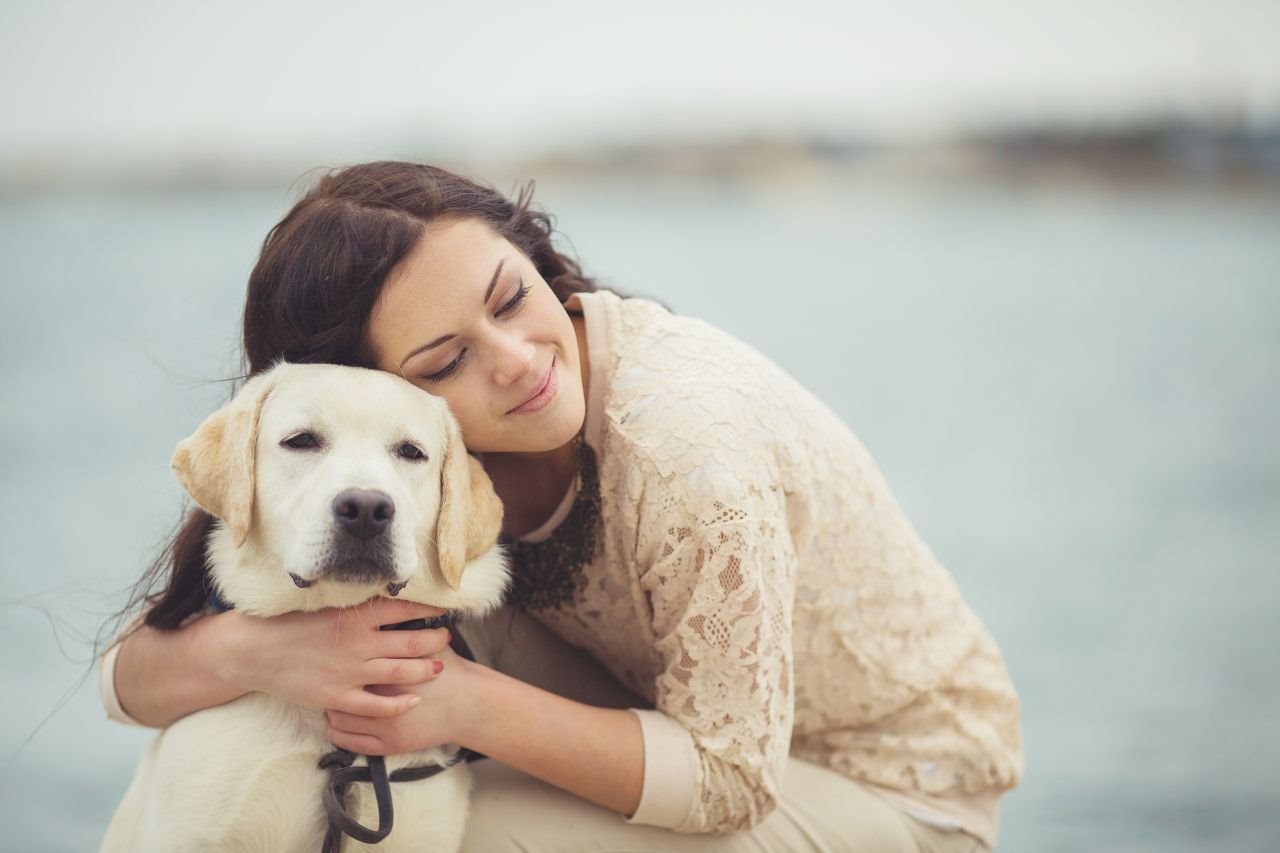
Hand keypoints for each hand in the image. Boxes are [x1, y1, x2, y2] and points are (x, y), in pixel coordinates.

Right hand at [218, 598, 451, 718]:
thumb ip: (355, 605)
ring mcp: (350, 672)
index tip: (445, 607)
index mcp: (356, 617)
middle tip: (447, 637)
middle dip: (435, 639)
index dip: (429, 607)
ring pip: (402, 672)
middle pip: (412, 641)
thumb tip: (385, 597)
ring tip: (439, 667)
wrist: (254, 652)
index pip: (404, 607)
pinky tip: (414, 701)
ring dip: (425, 669)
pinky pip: (377, 705)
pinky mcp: (338, 697)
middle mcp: (359, 644)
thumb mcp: (325, 605)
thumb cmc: (287, 623)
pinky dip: (399, 705)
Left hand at [324, 644, 485, 755]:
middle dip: (330, 684)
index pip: (348, 664)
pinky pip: (350, 741)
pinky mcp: (389, 745)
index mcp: (389, 670)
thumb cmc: (449, 672)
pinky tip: (336, 722)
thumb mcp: (427, 645)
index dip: (337, 658)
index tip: (332, 652)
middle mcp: (384, 700)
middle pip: (338, 691)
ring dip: (331, 709)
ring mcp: (385, 726)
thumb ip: (403, 632)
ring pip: (339, 719)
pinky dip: (338, 732)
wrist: (470, 706)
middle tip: (325, 675)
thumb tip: (379, 612)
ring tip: (330, 698)